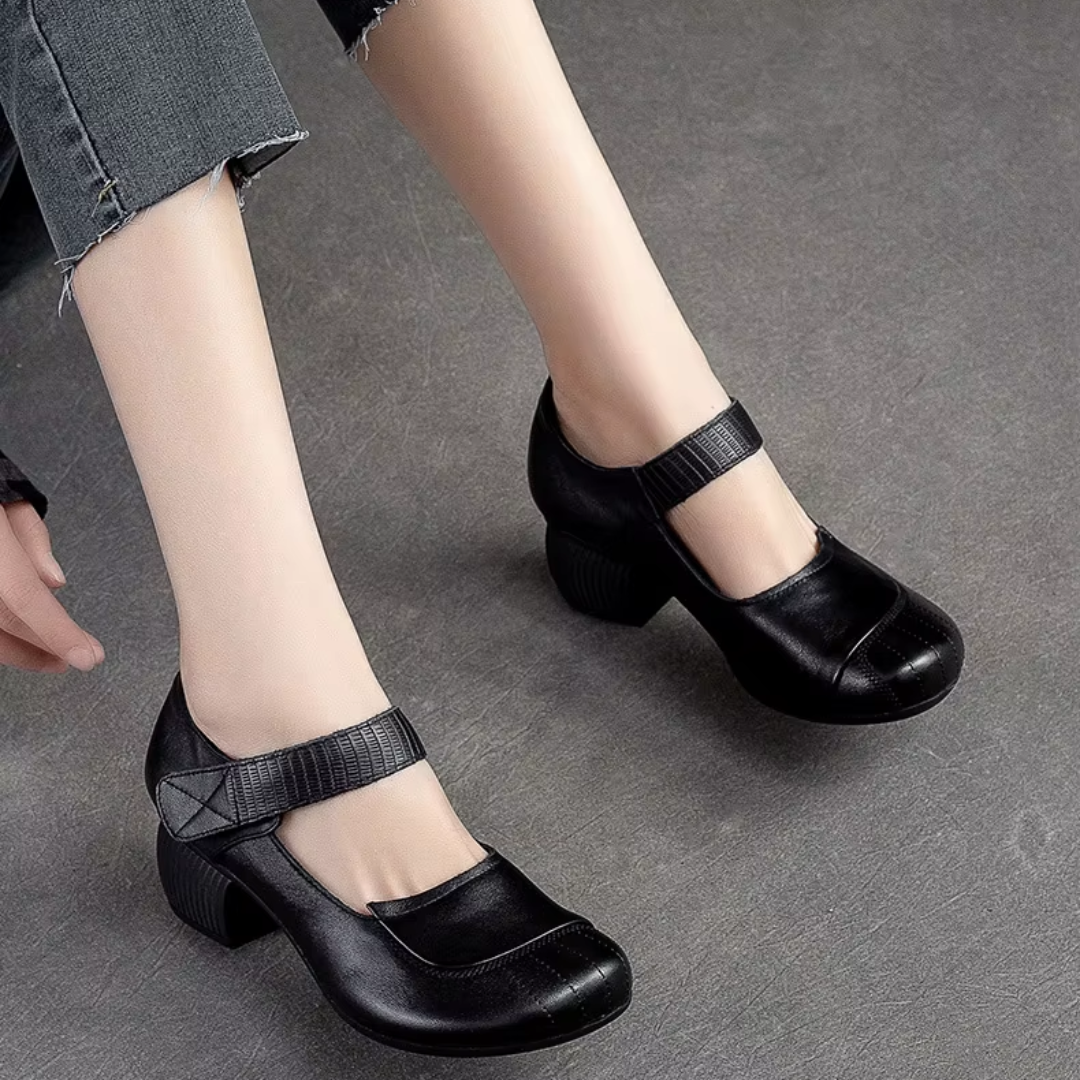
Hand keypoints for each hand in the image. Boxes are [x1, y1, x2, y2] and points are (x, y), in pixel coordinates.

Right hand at [0, 500, 103, 672]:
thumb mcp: (7, 496)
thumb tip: (55, 582)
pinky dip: (3, 637)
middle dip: (49, 644)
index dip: (58, 632)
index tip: (87, 657)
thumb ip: (32, 539)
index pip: (25, 596)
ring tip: (55, 657)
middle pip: (8, 620)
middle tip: (85, 656)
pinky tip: (23, 641)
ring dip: (23, 650)